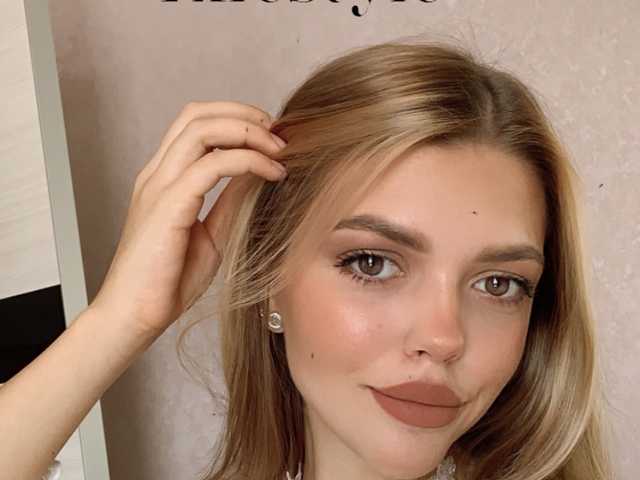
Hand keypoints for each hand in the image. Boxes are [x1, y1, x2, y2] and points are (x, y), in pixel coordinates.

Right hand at [89, 101, 287, 334]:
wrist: (135, 315)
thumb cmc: (167, 280)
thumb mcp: (211, 234)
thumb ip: (230, 202)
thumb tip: (256, 175)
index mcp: (164, 178)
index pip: (195, 124)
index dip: (235, 118)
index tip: (271, 137)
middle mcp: (158, 173)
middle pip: (197, 114)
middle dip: (244, 114)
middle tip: (279, 134)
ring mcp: (159, 186)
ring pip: (202, 128)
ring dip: (248, 131)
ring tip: (280, 150)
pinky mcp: (168, 204)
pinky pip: (212, 165)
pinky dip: (248, 161)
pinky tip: (273, 173)